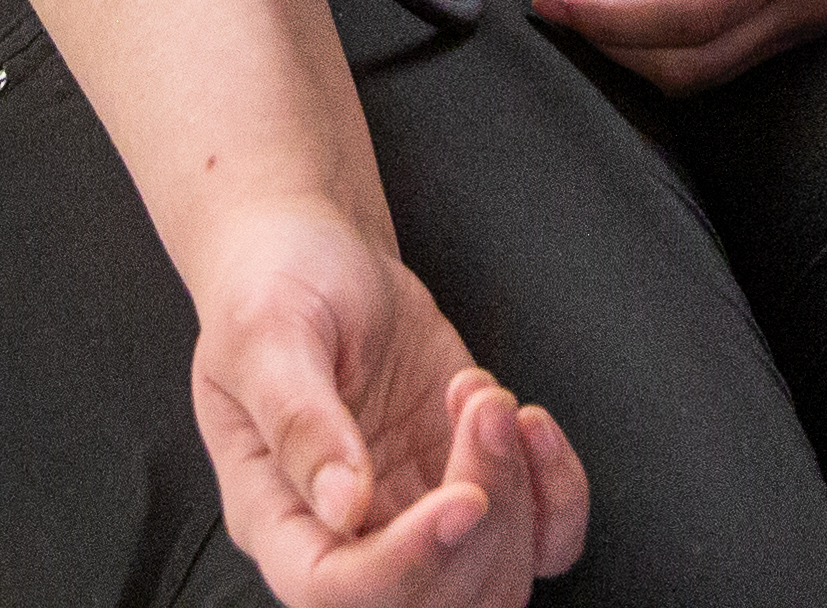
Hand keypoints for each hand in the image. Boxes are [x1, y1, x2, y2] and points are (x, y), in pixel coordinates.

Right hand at [185, 206, 588, 607]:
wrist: (323, 253)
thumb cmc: (274, 284)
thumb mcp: (267, 332)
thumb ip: (299, 420)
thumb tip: (343, 508)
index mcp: (275, 514)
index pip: (332, 591)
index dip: (406, 567)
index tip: (464, 497)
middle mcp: (349, 537)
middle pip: (431, 598)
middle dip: (483, 513)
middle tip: (480, 404)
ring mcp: (417, 519)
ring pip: (495, 578)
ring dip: (519, 494)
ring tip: (485, 395)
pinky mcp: (473, 486)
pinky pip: (543, 541)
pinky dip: (559, 494)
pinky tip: (528, 421)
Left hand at [525, 0, 826, 94]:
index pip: (686, 18)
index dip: (607, 18)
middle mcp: (800, 3)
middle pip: (682, 65)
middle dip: (603, 29)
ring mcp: (804, 19)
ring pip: (695, 66)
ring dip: (623, 28)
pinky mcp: (801, 18)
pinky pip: (714, 45)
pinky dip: (658, 23)